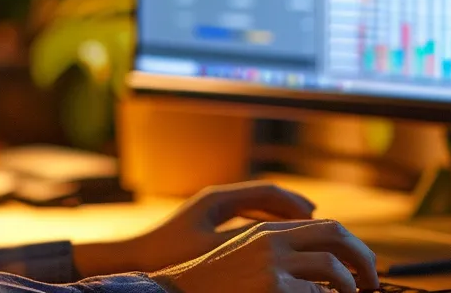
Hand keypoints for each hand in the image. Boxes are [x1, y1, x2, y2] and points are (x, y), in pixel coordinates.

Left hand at [76, 181, 318, 275]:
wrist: (133, 258)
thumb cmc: (169, 255)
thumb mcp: (214, 249)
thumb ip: (249, 243)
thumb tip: (284, 241)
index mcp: (219, 199)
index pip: (267, 192)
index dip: (294, 203)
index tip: (316, 214)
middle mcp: (215, 199)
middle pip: (262, 196)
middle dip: (290, 208)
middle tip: (316, 221)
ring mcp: (208, 211)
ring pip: (252, 208)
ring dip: (276, 217)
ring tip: (301, 231)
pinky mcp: (203, 224)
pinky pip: (240, 220)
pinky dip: (260, 227)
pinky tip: (272, 244)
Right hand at [151, 220, 378, 292]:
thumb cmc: (208, 285)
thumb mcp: (240, 257)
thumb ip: (273, 250)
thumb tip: (318, 262)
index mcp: (266, 231)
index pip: (324, 227)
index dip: (352, 246)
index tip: (363, 266)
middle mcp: (270, 240)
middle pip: (336, 235)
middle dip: (363, 259)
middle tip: (372, 283)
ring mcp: (271, 264)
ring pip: (332, 267)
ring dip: (350, 286)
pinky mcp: (270, 288)